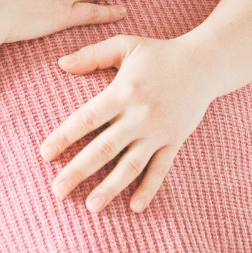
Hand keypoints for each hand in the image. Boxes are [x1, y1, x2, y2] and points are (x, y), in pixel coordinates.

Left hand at [39, 35, 219, 212]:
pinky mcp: (175, 141)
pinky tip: (135, 207)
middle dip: (79, 171)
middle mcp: (139, 116)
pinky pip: (160, 169)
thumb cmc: (160, 54)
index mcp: (122, 92)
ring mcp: (158, 132)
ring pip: (130, 165)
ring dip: (110, 188)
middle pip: (104, 148)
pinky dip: (149, 189)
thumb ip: (92, 55)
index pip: (87, 119)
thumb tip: (60, 63)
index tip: (44, 154)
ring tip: (90, 206)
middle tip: (57, 190)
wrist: (206, 64)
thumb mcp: (125, 45)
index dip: (64, 136)